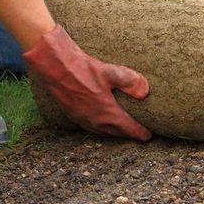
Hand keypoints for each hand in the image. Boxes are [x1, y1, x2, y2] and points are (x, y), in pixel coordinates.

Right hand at [24, 25, 151, 140]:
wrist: (56, 68)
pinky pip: (91, 127)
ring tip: (122, 131)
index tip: (148, 135)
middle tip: (137, 134)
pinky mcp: (73, 115)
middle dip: (128, 134)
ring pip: (102, 132)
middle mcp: (95, 120)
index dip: (139, 133)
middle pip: (116, 133)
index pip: (128, 128)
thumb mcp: (111, 72)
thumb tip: (145, 91)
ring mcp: (83, 119)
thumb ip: (130, 81)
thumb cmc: (83, 69)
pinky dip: (100, 128)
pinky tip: (101, 122)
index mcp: (107, 113)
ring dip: (114, 133)